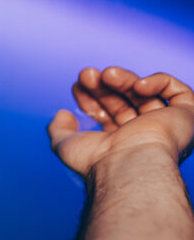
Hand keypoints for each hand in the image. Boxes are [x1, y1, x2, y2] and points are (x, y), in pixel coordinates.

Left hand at [48, 67, 193, 175]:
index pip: (108, 113)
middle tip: (86, 74)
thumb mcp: (66, 146)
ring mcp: (165, 126)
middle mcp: (144, 136)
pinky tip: (138, 87)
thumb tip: (62, 113)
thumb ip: (59, 130)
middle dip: (103, 85)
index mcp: (121, 144)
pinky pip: (178, 91)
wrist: (128, 166)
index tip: (77, 84)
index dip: (92, 96)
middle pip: (123, 100)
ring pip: (145, 93)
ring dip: (123, 79)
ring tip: (106, 75)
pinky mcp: (186, 118)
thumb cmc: (96, 162)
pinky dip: (158, 81)